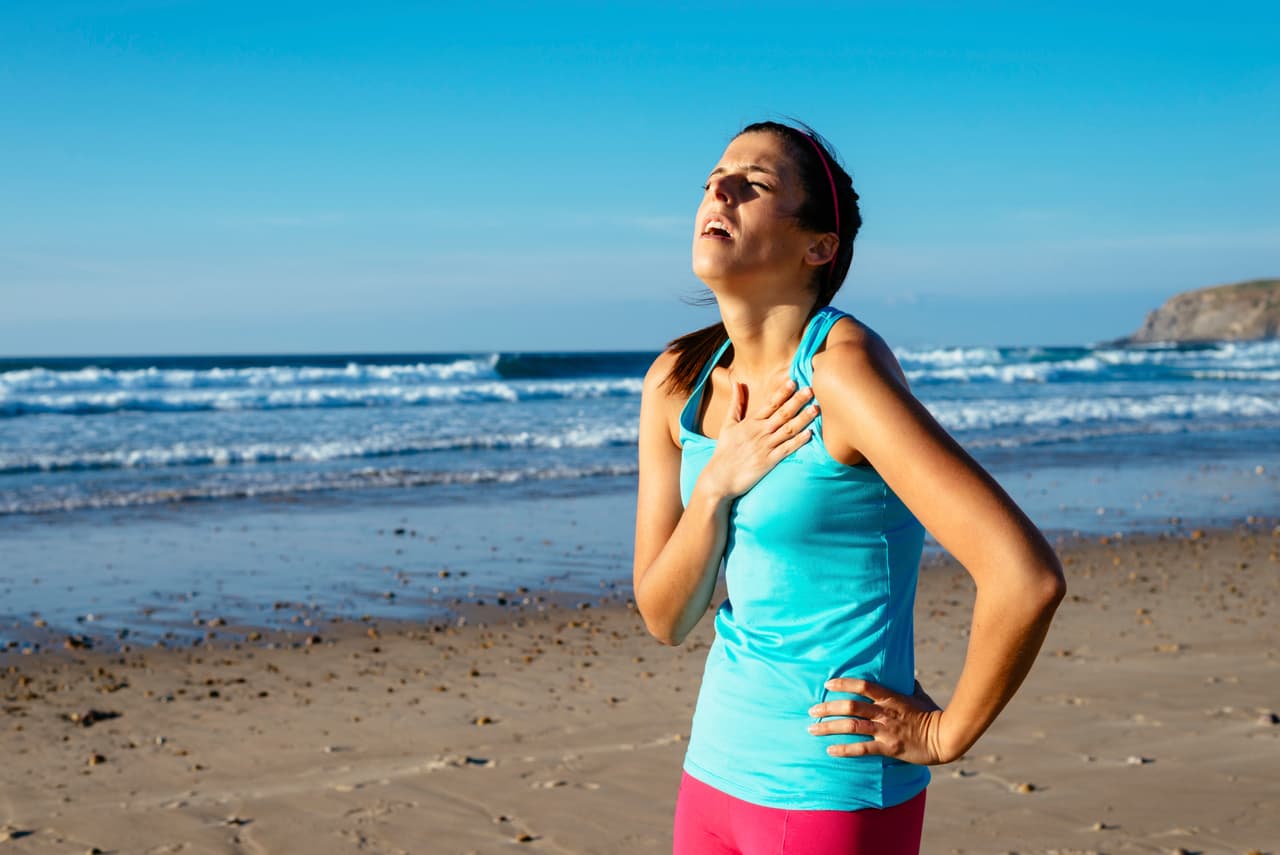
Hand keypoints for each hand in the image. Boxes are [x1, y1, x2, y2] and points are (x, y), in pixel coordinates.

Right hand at [699, 378, 817, 500]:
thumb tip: (737, 383)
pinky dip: (798, 441)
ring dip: (802, 419)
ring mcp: (765, 447)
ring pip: (788, 429)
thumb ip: (736, 403)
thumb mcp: (728, 424)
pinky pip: (787, 449)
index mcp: (750, 422)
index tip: (793, 381)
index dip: (782, 392)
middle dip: (797, 401)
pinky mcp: (769, 461)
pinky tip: (810, 434)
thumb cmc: (724, 450)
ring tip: (815, 408)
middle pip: (782, 414)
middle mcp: (759, 432)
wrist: (719, 478)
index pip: (769, 404)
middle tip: (811, 390)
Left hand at [807, 678, 953, 765]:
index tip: (827, 684)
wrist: (945, 738)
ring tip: (812, 729)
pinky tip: (830, 750)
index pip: (862, 685)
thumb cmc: (932, 714)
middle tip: (811, 710)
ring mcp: (885, 731)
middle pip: (850, 706)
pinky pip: (862, 749)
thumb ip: (907, 684)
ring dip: (829, 727)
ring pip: (851, 727)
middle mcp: (884, 713)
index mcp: (890, 697)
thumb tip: (904, 673)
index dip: (843, 683)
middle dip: (828, 708)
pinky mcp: (888, 748)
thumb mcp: (919, 694)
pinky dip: (844, 749)